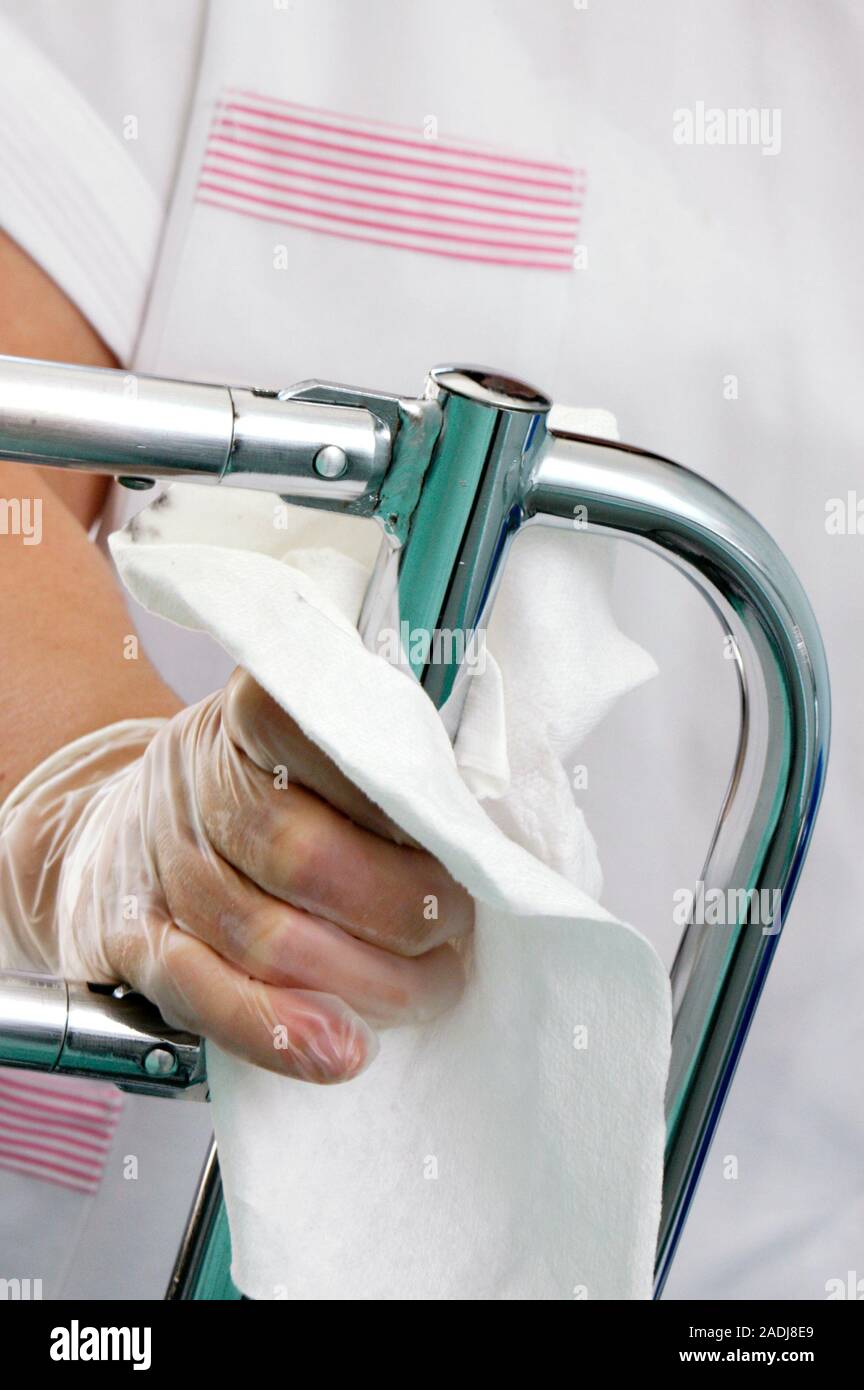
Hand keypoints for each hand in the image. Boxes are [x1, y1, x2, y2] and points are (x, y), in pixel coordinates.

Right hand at [0, 670, 473, 1081]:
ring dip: (365, 980)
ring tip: (431, 987)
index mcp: (256, 711)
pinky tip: (341, 1049)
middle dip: (400, 909)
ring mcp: (161, 859)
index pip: (324, 739)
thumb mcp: (316, 736)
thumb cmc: (260, 783)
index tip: (459, 835)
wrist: (127, 821)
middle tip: (456, 924)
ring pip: (264, 936)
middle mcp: (198, 778)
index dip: (399, 798)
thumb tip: (478, 821)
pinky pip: (203, 993)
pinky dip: (279, 1030)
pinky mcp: (133, 935)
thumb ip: (384, 766)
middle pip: (301, 855)